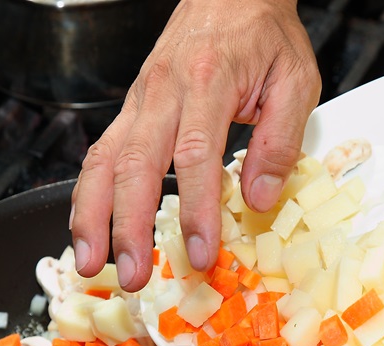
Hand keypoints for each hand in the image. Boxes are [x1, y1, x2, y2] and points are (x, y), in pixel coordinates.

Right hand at [70, 0, 320, 291]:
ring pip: (103, 159)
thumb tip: (259, 200)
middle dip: (128, 227)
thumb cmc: (263, 32)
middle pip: (135, 164)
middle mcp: (164, 91)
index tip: (200, 252)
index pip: (195, 154)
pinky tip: (87, 227)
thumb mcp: (295, 79)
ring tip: (90, 262)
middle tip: (130, 275)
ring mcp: (140, 100)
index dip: (195, 209)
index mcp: (208, 80)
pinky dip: (88, 194)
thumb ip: (280, 141)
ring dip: (92, 216)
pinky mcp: (132, 109)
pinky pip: (100, 153)